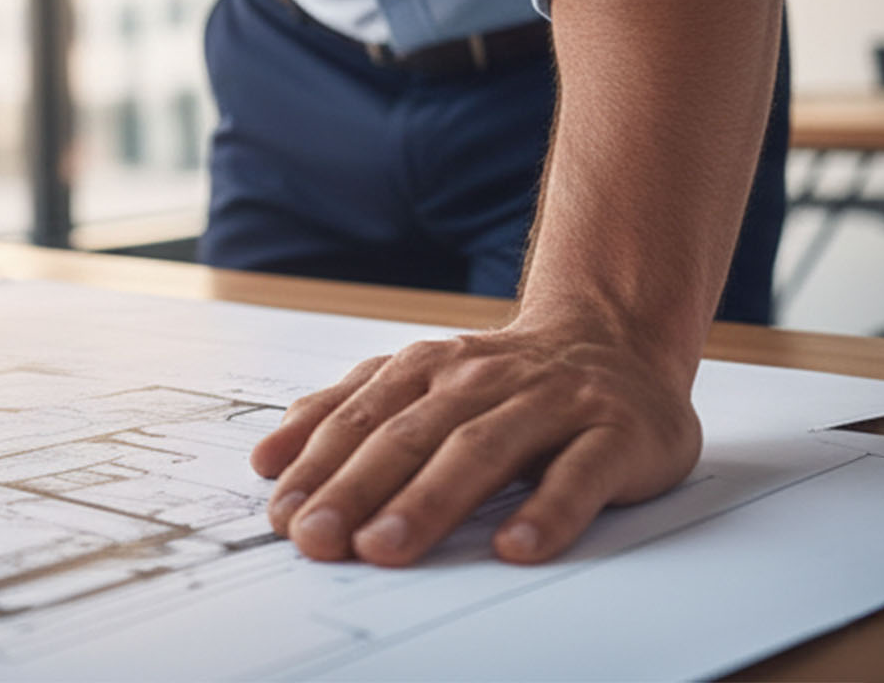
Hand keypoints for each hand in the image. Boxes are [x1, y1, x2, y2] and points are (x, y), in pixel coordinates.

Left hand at [249, 315, 700, 566]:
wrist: (614, 338)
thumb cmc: (506, 380)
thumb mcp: (421, 382)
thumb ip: (348, 414)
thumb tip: (270, 459)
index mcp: (429, 368)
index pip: (362, 418)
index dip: (318, 466)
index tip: (282, 513)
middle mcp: (483, 380)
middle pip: (410, 436)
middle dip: (356, 489)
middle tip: (316, 538)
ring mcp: (551, 404)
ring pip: (482, 451)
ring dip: (429, 500)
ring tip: (386, 546)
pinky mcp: (614, 434)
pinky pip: (579, 476)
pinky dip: (548, 511)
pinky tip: (516, 546)